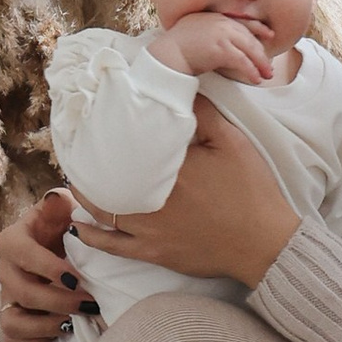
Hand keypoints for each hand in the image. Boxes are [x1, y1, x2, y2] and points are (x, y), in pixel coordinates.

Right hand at [0, 191, 91, 341]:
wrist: (59, 246)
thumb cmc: (62, 225)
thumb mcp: (63, 207)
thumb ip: (60, 201)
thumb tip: (56, 200)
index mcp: (12, 240)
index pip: (20, 252)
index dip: (45, 267)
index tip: (74, 277)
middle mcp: (5, 270)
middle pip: (21, 291)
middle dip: (57, 301)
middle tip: (88, 304)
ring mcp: (6, 297)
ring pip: (11, 321)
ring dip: (45, 326)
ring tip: (73, 322)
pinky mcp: (12, 319)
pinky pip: (12, 340)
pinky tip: (60, 334)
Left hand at [69, 101, 299, 289]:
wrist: (264, 242)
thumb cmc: (251, 190)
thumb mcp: (232, 141)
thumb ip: (203, 113)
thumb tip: (181, 89)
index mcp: (168, 168)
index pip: (127, 148)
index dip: (107, 138)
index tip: (94, 127)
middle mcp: (151, 199)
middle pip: (107, 180)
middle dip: (90, 167)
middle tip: (80, 153)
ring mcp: (149, 230)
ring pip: (104, 213)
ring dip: (86, 197)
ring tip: (76, 183)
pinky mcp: (154, 252)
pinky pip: (114, 246)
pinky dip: (92, 237)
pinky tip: (80, 228)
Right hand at [151, 11, 275, 84]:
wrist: (167, 54)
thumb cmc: (176, 48)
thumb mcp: (194, 33)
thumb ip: (209, 33)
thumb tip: (220, 45)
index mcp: (214, 16)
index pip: (242, 22)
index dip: (258, 28)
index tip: (268, 34)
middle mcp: (220, 22)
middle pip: (248, 36)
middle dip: (261, 53)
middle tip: (268, 66)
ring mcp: (221, 33)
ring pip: (249, 48)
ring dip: (260, 64)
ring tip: (266, 75)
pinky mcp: (221, 48)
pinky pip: (242, 60)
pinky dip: (251, 70)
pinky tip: (255, 78)